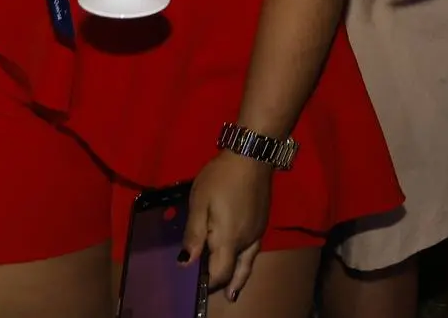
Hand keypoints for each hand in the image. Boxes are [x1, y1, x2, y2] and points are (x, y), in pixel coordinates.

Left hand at [183, 151, 271, 299]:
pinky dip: (246, 261)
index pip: (220, 273)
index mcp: (228, 239)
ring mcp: (257, 231)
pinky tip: (243, 259)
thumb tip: (186, 262)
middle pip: (236, 271)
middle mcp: (246, 241)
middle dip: (224, 282)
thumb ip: (193, 235)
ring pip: (248, 262)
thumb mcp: (199, 203)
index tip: (195, 286)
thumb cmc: (221, 178)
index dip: (208, 283)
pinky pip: (253, 250)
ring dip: (238, 275)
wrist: (252, 155)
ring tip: (232, 290)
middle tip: (214, 293)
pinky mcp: (262, 221)